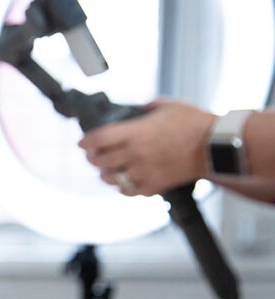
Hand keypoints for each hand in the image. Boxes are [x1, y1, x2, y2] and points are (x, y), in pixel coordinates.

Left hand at [78, 99, 215, 195]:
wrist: (216, 146)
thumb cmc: (195, 123)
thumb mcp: (168, 106)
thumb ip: (148, 107)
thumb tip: (139, 109)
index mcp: (136, 133)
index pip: (99, 139)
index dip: (86, 142)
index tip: (82, 143)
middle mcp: (135, 154)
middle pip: (100, 161)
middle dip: (92, 158)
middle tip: (92, 155)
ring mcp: (144, 172)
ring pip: (111, 179)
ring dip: (105, 174)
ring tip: (106, 169)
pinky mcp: (155, 185)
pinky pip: (130, 191)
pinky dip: (124, 188)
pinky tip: (124, 182)